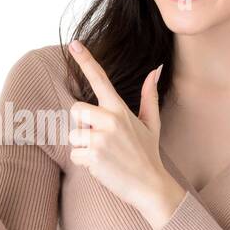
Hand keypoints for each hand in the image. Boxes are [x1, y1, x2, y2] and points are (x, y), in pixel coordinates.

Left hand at [67, 39, 186, 229]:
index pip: (100, 79)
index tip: (73, 44)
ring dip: (83, 147)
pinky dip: (85, 163)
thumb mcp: (152, 123)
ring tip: (104, 155)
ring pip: (73, 135)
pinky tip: (102, 167)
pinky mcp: (93, 155)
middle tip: (100, 139)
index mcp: (120, 109)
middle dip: (82, 125)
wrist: (151, 185)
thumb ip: (148, 95)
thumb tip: (156, 70)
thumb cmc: (148, 154)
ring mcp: (101, 138)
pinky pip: (75, 155)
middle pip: (76, 110)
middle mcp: (110, 120)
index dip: (86, 60)